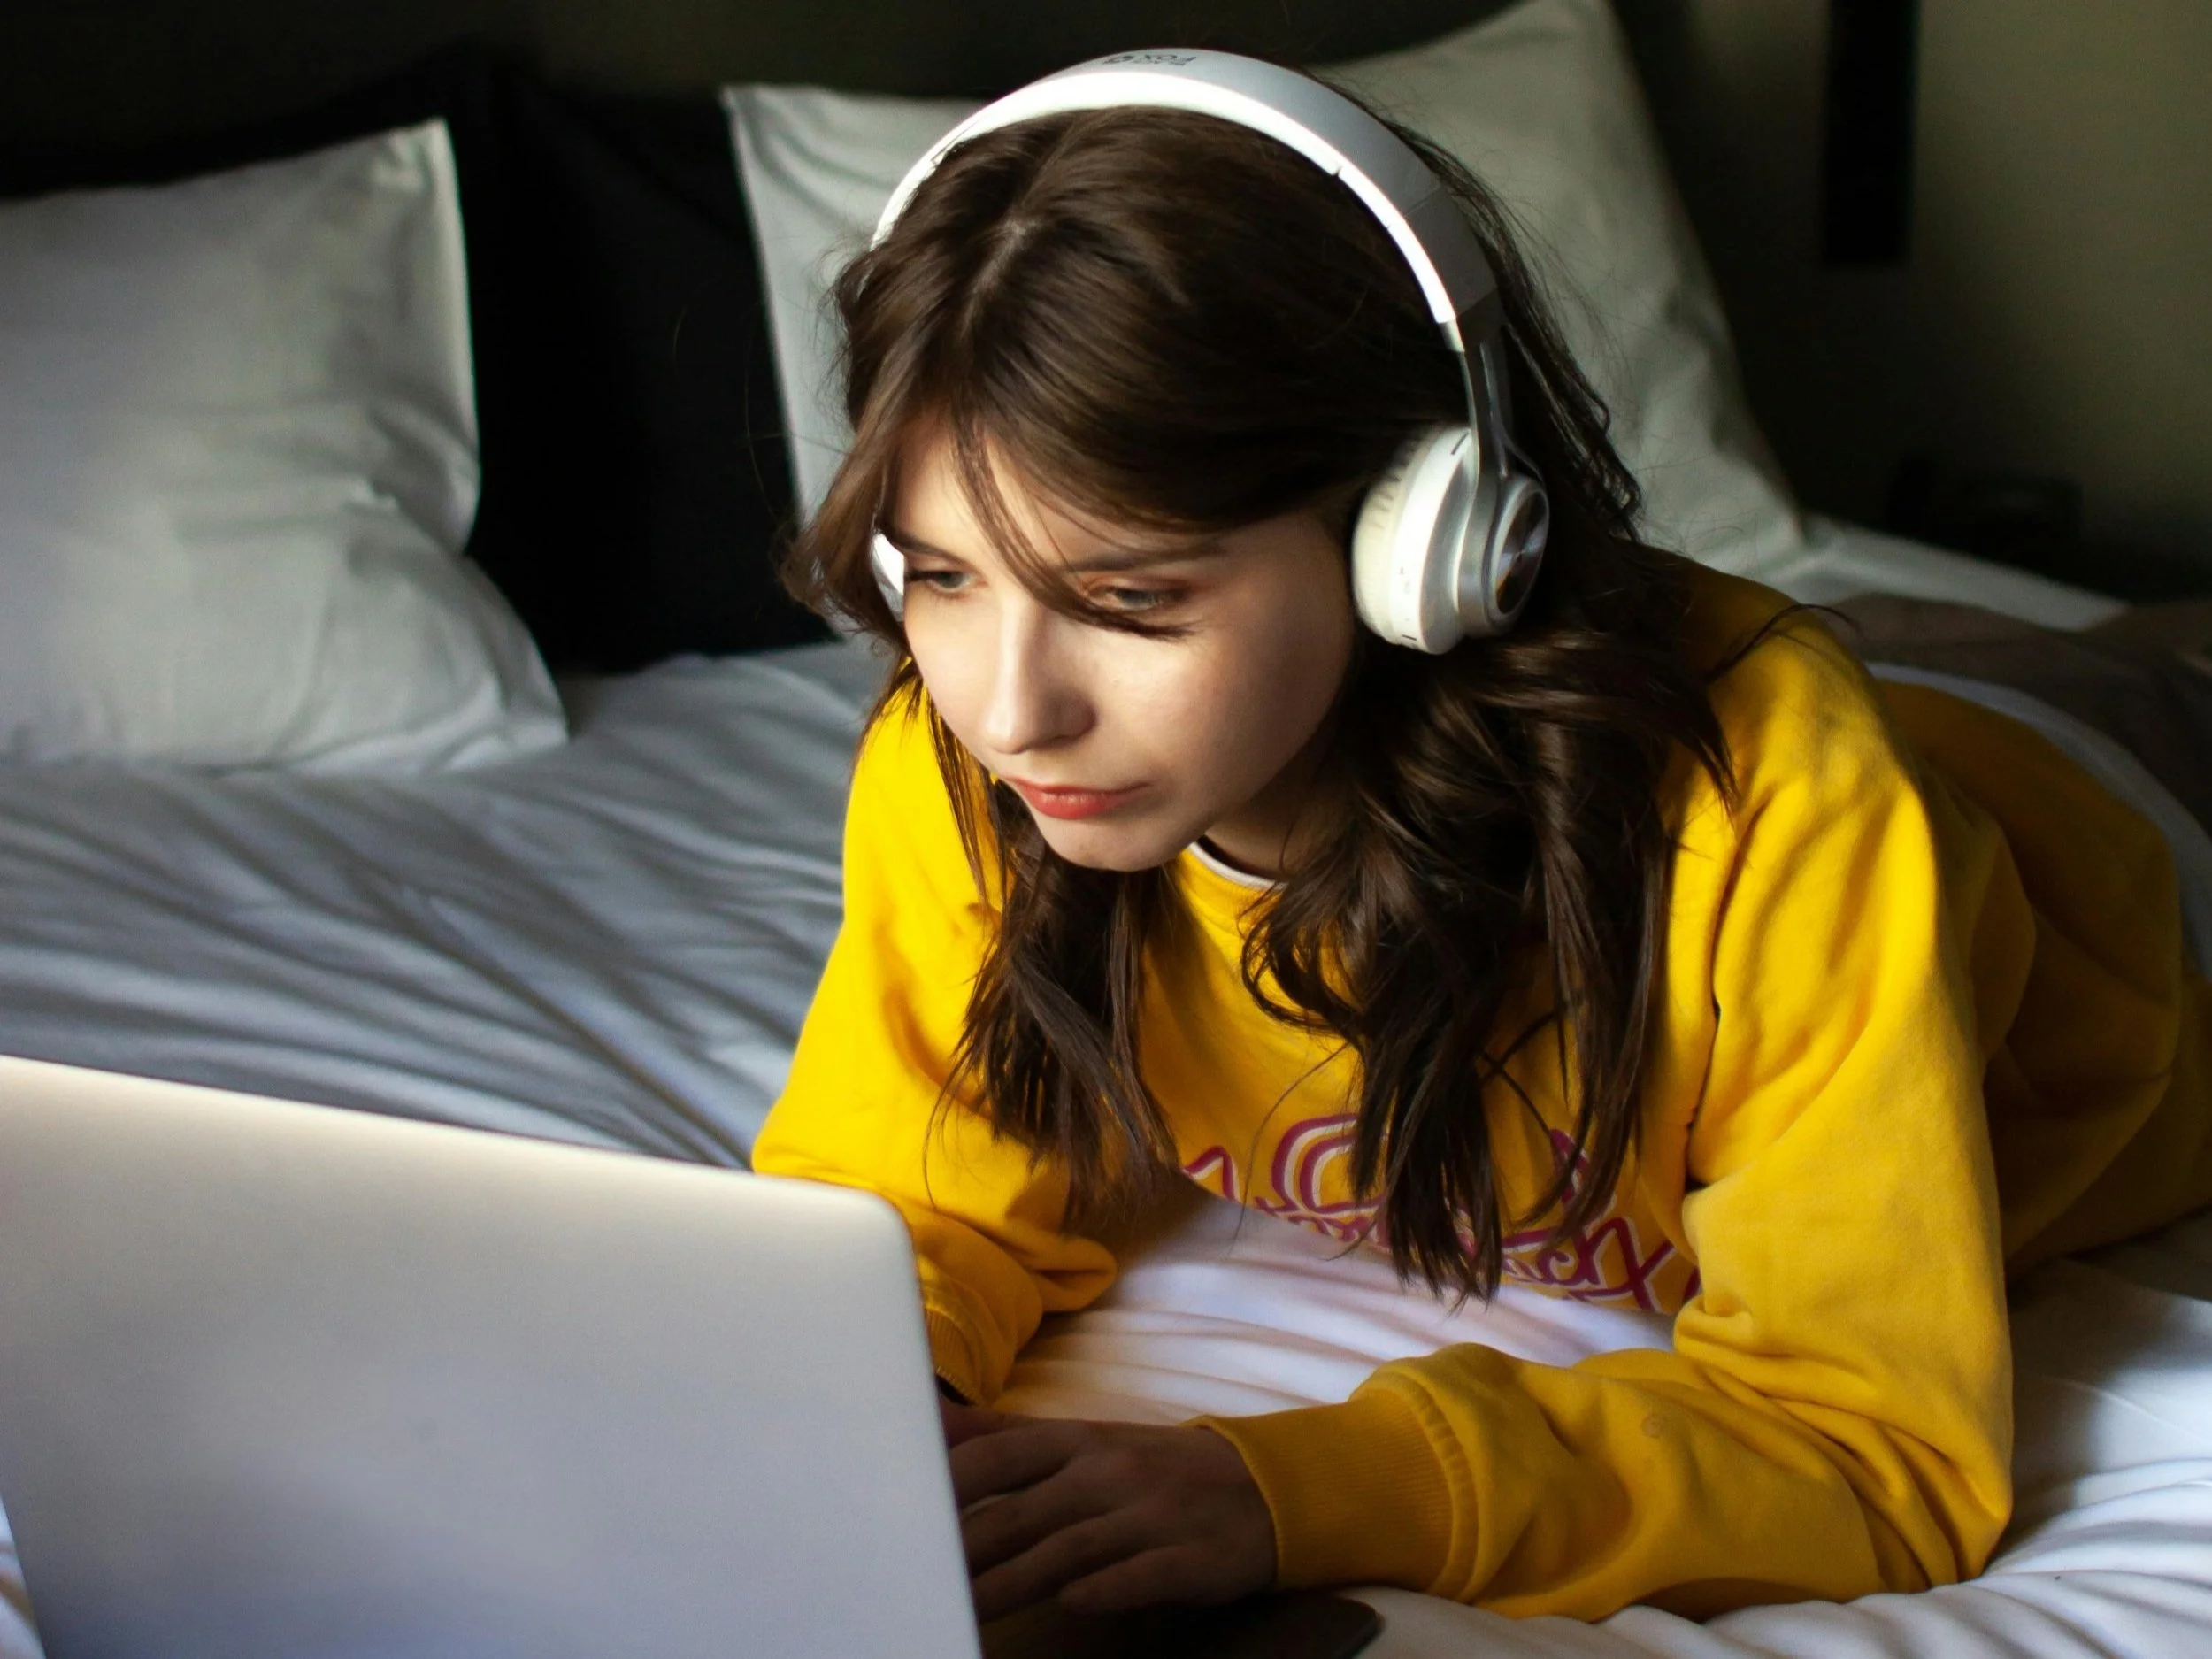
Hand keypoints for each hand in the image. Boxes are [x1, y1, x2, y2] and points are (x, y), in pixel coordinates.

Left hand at [940, 1399, 1276, 1623]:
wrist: (1264, 1487)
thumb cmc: (1155, 1468)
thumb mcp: (1085, 1440)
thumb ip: (1008, 1437)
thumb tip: (931, 1420)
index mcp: (1079, 1442)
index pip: (1000, 1456)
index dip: (949, 1486)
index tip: (899, 1512)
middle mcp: (1109, 1473)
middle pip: (1023, 1513)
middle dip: (966, 1549)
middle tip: (914, 1579)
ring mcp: (1150, 1514)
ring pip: (1069, 1549)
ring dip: (1013, 1582)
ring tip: (965, 1612)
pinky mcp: (1189, 1558)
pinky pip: (1142, 1574)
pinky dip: (1106, 1586)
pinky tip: (1072, 1603)